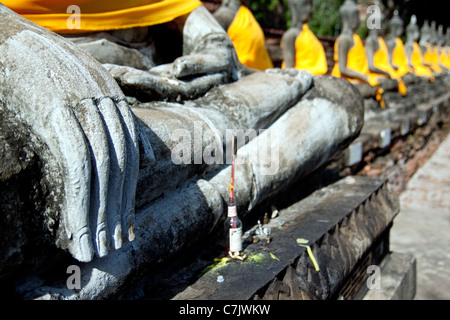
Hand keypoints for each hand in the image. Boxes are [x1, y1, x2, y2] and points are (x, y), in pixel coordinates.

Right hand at [0, 5, 139, 261]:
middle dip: (118, 209)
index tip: (126, 224)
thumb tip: (147, 158)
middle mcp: (105, 100)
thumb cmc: (39, 69)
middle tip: (114, 246)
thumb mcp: (86, 93)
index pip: (130, 156)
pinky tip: (79, 228)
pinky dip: (81, 199)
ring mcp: (82, 102)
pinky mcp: (57, 108)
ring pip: (102, 168)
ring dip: (99, 213)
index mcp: (113, 99)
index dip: (128, 193)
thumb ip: (116, 124)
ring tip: (97, 248)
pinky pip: (77, 162)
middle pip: (120, 165)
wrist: (4, 37)